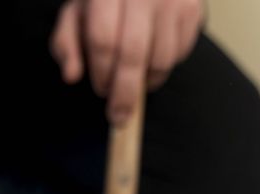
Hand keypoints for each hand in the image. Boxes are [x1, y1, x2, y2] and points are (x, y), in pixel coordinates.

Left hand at [51, 0, 203, 123]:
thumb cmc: (104, 2)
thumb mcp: (76, 16)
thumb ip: (67, 44)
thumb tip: (71, 76)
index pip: (104, 41)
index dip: (102, 73)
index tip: (102, 91)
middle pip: (133, 54)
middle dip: (125, 93)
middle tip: (119, 116)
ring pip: (160, 60)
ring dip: (146, 82)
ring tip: (135, 79)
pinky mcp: (192, 9)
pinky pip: (180, 54)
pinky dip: (165, 67)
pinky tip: (152, 57)